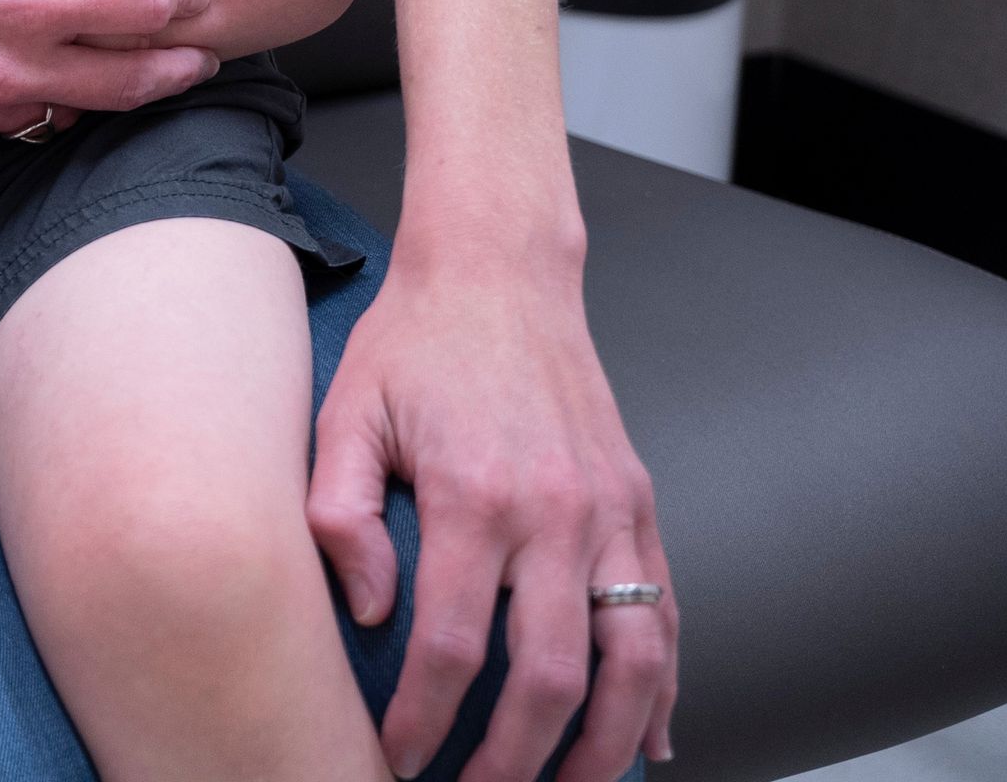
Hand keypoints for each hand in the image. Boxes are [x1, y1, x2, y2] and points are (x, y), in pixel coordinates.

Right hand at [0, 0, 220, 147]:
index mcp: (16, 1)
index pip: (135, 10)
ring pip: (69, 111)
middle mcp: (4, 70)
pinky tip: (41, 78)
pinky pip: (8, 121)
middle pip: (126, 86)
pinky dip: (37, 99)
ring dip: (109, 92)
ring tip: (132, 69)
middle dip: (175, 69)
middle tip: (200, 54)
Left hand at [309, 238, 677, 780]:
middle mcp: (555, 512)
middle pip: (549, 677)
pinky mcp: (639, 504)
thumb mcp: (345, 413)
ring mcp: (610, 512)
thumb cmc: (412, 345)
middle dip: (515, 759)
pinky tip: (649, 741)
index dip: (424, 720)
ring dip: (604, 745)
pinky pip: (665, 615)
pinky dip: (663, 688)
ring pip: (631, 663)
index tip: (396, 761)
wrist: (498, 272)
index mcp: (474, 495)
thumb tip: (371, 611)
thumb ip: (341, 513)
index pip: (450, 646)